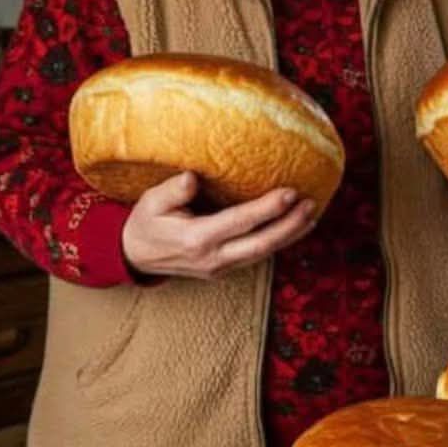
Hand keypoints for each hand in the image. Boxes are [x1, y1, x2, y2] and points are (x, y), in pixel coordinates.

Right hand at [121, 171, 315, 280]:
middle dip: (290, 225)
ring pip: (264, 253)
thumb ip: (172, 191)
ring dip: (290, 235)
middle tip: (311, 204)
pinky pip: (258, 255)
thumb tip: (192, 177)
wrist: (135, 257)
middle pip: (262, 244)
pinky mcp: (225, 268)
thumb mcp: (150, 203)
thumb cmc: (146, 224)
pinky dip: (279, 242)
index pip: (240, 222)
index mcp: (196, 238)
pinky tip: (294, 227)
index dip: (268, 209)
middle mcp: (213, 257)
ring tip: (312, 214)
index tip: (290, 192)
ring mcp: (221, 267)